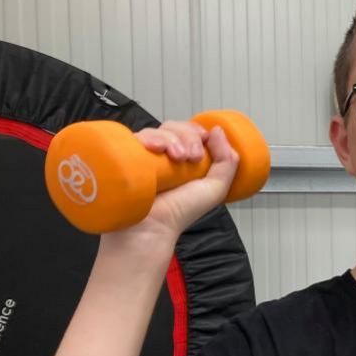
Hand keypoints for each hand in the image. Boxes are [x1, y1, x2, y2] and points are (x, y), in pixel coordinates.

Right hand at [107, 120, 239, 244]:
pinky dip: (150, 138)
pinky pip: (137, 137)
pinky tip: (157, 148)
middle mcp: (164, 155)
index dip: (198, 132)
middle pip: (175, 127)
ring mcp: (145, 155)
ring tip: (177, 157)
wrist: (153, 228)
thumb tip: (218, 131)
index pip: (191, 131)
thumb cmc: (181, 211)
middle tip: (192, 157)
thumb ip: (227, 161)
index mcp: (185, 160)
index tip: (205, 142)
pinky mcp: (128, 156)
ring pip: (158, 130)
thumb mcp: (215, 187)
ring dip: (172, 138)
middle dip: (188, 136)